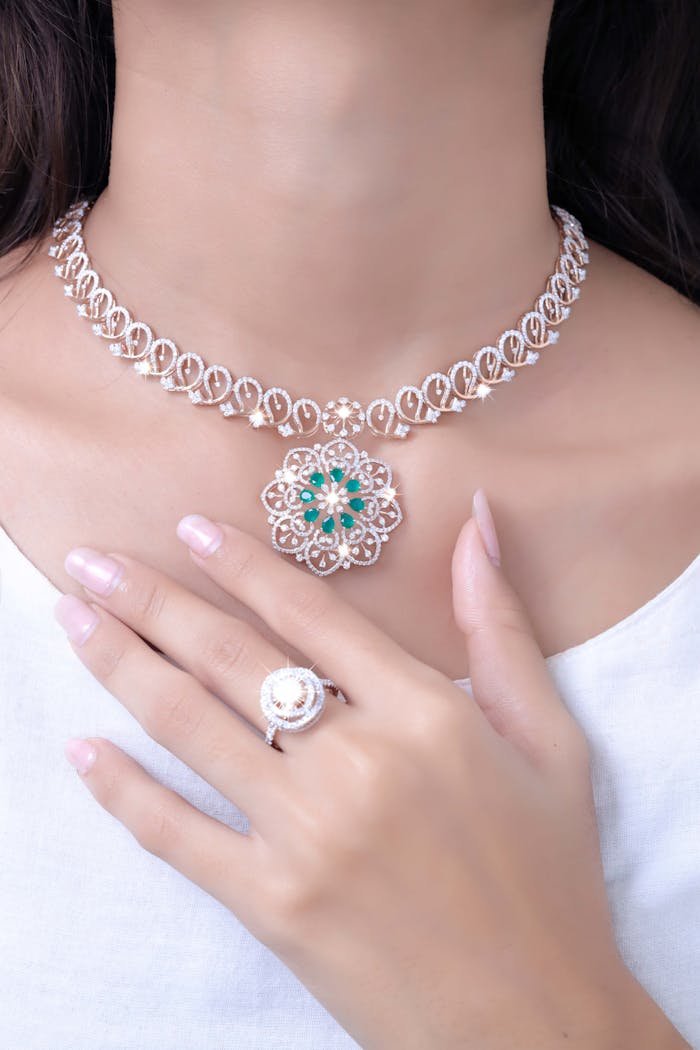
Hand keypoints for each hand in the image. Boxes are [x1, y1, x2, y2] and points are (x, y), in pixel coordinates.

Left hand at [54, 499, 687, 1048]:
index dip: (243, 566)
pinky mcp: (272, 904)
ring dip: (121, 665)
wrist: (533, 1018)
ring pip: (191, 728)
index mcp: (426, 715)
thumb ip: (502, 629)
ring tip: (74, 618)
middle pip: (232, 659)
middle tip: (92, 560)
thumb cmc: (548, 877)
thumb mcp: (550, 742)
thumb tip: (477, 523)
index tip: (187, 530)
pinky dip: (123, 790)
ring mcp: (306, 836)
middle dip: (153, 600)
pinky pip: (178, 835)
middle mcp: (357, 764)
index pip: (311, 616)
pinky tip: (83, 749)